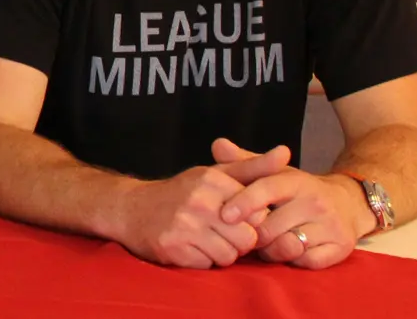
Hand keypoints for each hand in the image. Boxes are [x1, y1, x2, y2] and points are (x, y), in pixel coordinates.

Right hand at [117, 161, 275, 268]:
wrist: (131, 208)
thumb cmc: (182, 193)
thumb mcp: (215, 173)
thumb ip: (253, 166)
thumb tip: (285, 151)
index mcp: (213, 180)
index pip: (259, 214)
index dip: (250, 221)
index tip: (235, 218)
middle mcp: (199, 201)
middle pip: (247, 239)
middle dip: (238, 241)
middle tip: (220, 232)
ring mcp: (184, 225)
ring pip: (229, 256)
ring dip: (221, 253)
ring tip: (205, 239)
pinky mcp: (173, 248)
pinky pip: (207, 265)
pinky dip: (202, 261)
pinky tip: (190, 247)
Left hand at [214, 139, 374, 269]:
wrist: (347, 204)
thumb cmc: (297, 190)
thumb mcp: (274, 172)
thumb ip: (244, 161)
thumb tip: (218, 144)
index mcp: (295, 180)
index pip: (267, 189)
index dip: (244, 202)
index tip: (225, 215)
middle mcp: (315, 201)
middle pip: (269, 227)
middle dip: (253, 235)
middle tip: (249, 234)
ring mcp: (330, 225)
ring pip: (286, 247)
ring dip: (271, 250)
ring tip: (270, 242)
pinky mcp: (341, 247)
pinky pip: (305, 262)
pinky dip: (294, 261)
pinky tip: (293, 250)